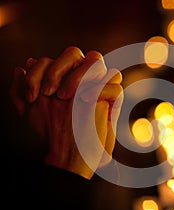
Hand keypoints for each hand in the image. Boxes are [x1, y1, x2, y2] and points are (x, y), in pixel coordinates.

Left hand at [9, 46, 122, 178]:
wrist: (69, 155)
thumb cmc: (51, 134)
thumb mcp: (29, 112)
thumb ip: (22, 89)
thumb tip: (25, 64)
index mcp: (61, 79)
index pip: (52, 58)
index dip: (40, 72)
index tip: (33, 96)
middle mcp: (78, 79)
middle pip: (74, 53)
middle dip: (59, 68)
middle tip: (51, 93)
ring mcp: (96, 88)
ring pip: (97, 60)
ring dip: (80, 74)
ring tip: (67, 97)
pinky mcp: (112, 102)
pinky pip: (114, 86)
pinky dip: (100, 89)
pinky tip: (85, 101)